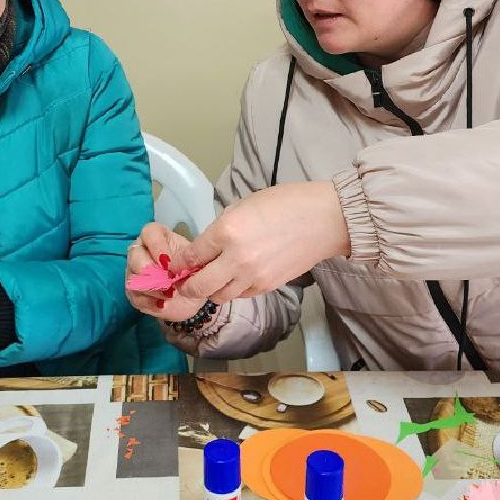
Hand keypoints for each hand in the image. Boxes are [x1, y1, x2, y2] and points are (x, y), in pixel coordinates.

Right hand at [125, 223, 202, 322]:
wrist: (194, 294)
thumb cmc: (193, 271)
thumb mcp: (195, 262)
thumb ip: (187, 260)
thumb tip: (180, 267)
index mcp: (157, 238)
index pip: (149, 233)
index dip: (157, 246)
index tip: (169, 261)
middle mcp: (141, 252)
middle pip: (135, 254)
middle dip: (150, 269)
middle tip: (167, 280)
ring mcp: (135, 273)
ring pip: (134, 278)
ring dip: (153, 288)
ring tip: (170, 294)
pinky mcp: (135, 293)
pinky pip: (136, 297)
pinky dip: (150, 303)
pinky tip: (163, 305)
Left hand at [170, 182, 350, 304]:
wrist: (324, 220)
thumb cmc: (285, 203)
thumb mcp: (244, 205)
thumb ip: (222, 228)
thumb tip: (207, 246)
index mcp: (226, 232)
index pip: (190, 256)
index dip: (178, 263)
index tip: (175, 265)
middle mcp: (235, 259)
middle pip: (199, 286)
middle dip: (187, 285)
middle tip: (185, 281)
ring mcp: (253, 276)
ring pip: (219, 296)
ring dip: (211, 290)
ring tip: (213, 279)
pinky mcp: (268, 286)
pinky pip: (241, 295)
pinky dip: (234, 290)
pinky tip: (237, 278)